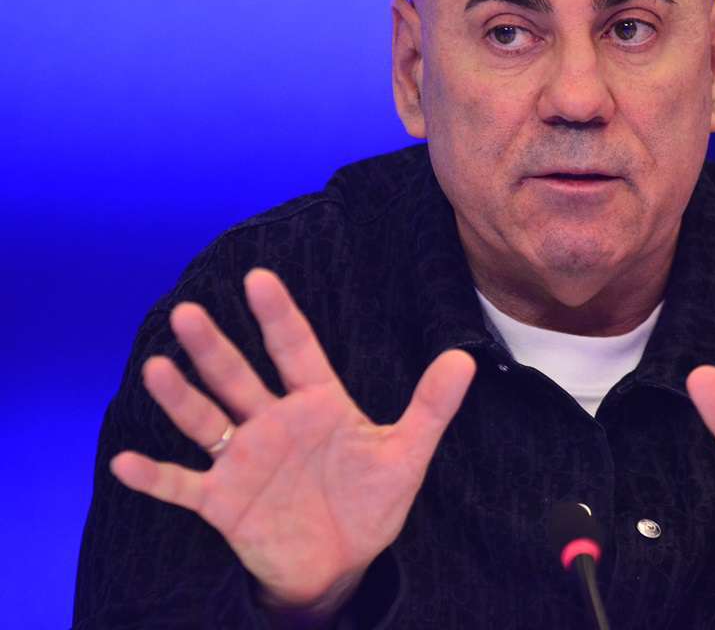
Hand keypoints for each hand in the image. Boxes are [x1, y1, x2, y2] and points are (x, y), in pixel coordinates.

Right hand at [110, 268, 475, 615]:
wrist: (342, 561)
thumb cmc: (370, 501)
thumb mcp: (406, 453)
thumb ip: (431, 406)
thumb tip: (465, 360)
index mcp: (317, 403)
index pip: (295, 349)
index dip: (278, 315)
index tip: (259, 277)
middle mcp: (273, 422)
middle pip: (239, 377)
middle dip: (215, 348)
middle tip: (189, 312)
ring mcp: (244, 460)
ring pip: (206, 420)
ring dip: (181, 397)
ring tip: (157, 367)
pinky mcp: (223, 502)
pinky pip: (184, 486)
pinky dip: (155, 477)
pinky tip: (126, 462)